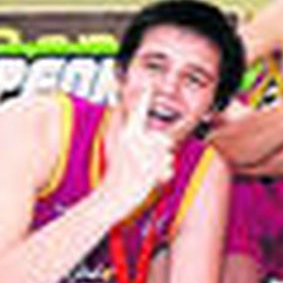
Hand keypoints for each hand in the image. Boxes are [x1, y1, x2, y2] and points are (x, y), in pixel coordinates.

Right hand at [106, 86, 175, 211]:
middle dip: (157, 152)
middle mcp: (136, 143)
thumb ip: (122, 124)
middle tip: (140, 164)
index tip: (148, 85)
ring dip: (159, 166)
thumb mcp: (114, 145)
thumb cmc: (115, 171)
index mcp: (127, 135)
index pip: (137, 113)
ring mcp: (147, 157)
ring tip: (142, 173)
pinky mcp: (156, 171)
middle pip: (162, 140)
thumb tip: (119, 100)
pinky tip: (147, 182)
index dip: (143, 97)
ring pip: (167, 156)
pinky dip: (162, 177)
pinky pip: (169, 170)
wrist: (114, 197)